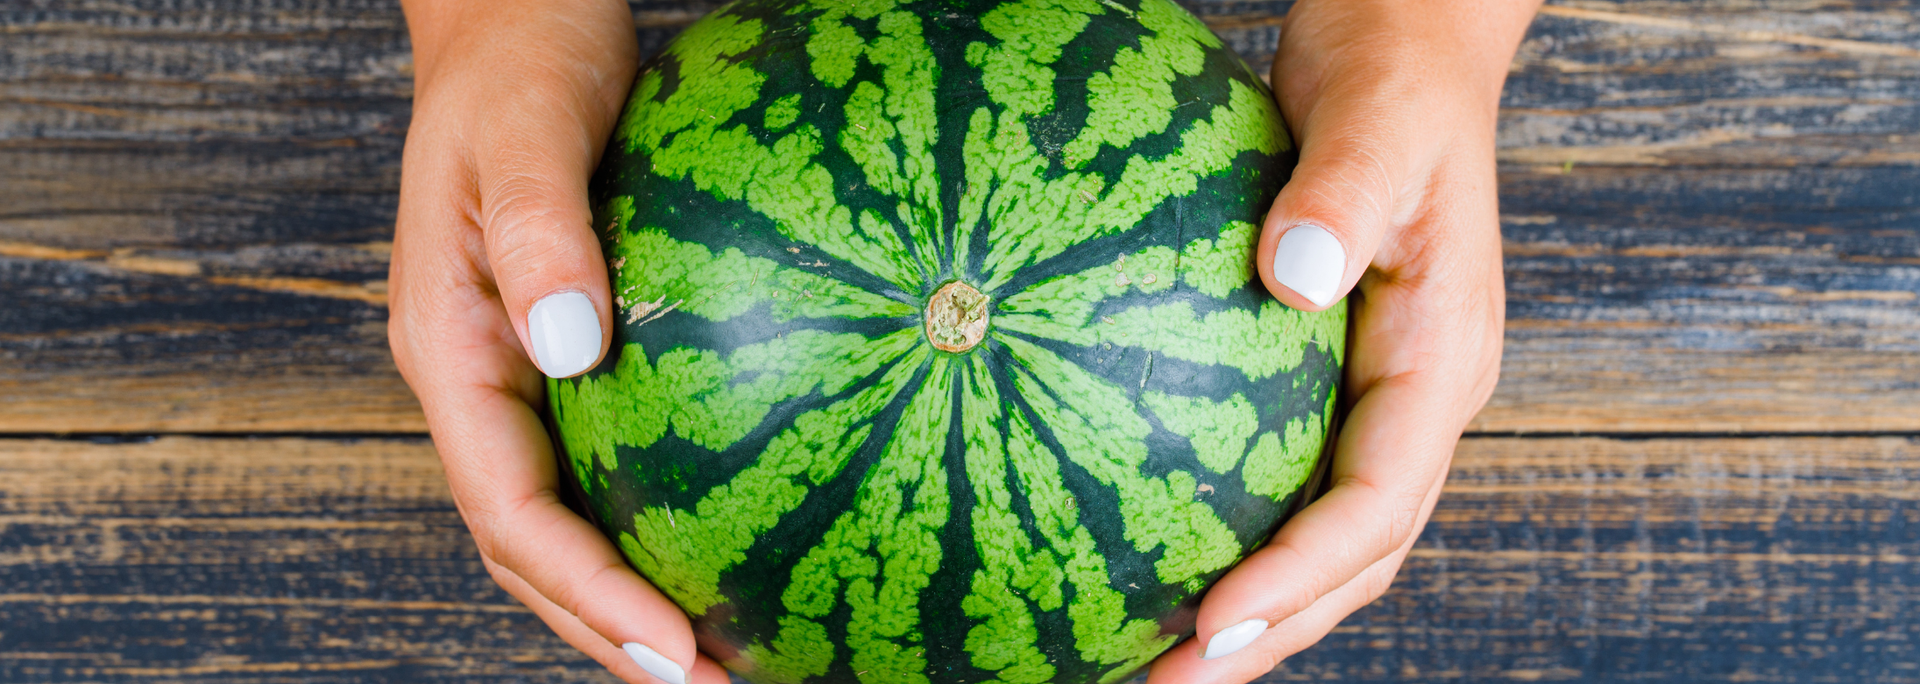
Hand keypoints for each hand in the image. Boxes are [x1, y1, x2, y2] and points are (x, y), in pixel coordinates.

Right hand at [388, 1, 724, 681]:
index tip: (674, 648)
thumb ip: (541, 231)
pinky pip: (602, 461)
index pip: (509, 513)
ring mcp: (516, 375)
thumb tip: (570, 351)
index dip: (586, 593)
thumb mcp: (528, 129)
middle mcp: (476, 381)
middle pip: (531, 548)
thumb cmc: (520, 63)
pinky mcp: (563, 356)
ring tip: (718, 652)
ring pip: (562, 518)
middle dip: (609, 629)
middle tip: (708, 682)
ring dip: (627, 595)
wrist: (514, 21)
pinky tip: (732, 535)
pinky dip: (653, 519)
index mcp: (448, 349)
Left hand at [1147, 0, 1530, 679]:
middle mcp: (1417, 400)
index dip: (1297, 579)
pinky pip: (1285, 476)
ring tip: (1154, 656)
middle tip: (1168, 683)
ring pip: (1325, 536)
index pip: (1375, 506)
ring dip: (1255, 607)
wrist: (1406, 48)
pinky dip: (1231, 528)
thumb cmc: (1393, 79)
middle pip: (1354, 559)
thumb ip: (1341, 194)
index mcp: (1442, 362)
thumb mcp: (1374, 123)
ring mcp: (1377, 396)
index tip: (1208, 626)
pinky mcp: (1330, 379)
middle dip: (1271, 634)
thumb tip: (1293, 276)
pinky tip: (1143, 539)